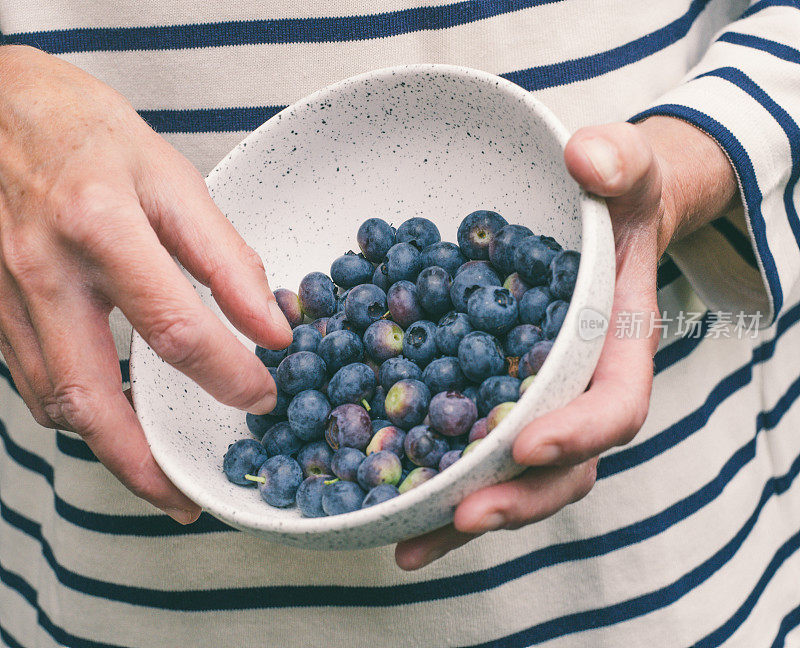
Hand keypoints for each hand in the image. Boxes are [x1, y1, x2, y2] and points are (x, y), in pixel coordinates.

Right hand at [0, 46, 292, 522]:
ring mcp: (7, 295)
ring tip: (152, 473)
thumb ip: (224, 255)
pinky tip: (108, 419)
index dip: (227, 374)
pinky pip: (33, 379)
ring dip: (105, 450)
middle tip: (185, 498)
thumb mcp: (169, 174)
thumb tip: (271, 323)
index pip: (175, 328)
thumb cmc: (82, 130)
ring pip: (55, 400)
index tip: (261, 396)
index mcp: (100, 224)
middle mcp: (44, 271)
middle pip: (92, 396)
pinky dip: (75, 412)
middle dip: (142, 464)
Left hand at [395, 117, 738, 568]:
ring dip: (464, 515)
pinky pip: (468, 452)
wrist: (593, 226)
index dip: (577, 433)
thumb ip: (615, 160)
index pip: (615, 407)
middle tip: (460, 516)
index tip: (524, 442)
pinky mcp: (492, 401)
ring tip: (408, 542)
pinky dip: (432, 482)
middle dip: (514, 499)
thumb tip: (585, 159)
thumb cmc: (612, 202)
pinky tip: (384, 502)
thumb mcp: (622, 171)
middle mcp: (578, 393)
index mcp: (618, 351)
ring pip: (511, 479)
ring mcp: (535, 405)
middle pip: (562, 469)